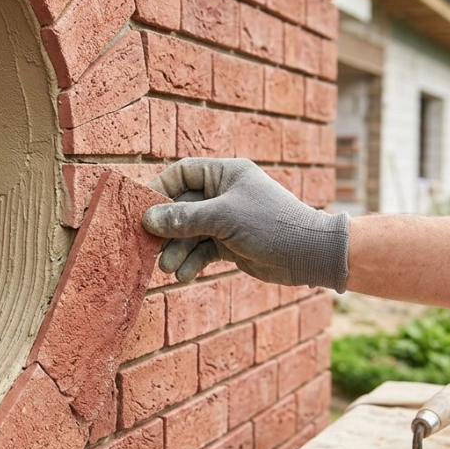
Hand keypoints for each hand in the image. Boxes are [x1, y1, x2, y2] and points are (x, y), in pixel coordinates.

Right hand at [141, 158, 350, 290]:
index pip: (182, 173)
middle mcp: (224, 194)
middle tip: (150, 248)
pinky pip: (202, 250)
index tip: (141, 209)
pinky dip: (192, 262)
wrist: (308, 255)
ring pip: (190, 232)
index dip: (160, 188)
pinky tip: (184, 275)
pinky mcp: (230, 243)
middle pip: (182, 206)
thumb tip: (149, 219)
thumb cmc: (270, 224)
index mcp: (225, 174)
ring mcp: (226, 219)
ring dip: (177, 250)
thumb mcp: (223, 218)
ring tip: (168, 269)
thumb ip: (184, 218)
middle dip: (167, 229)